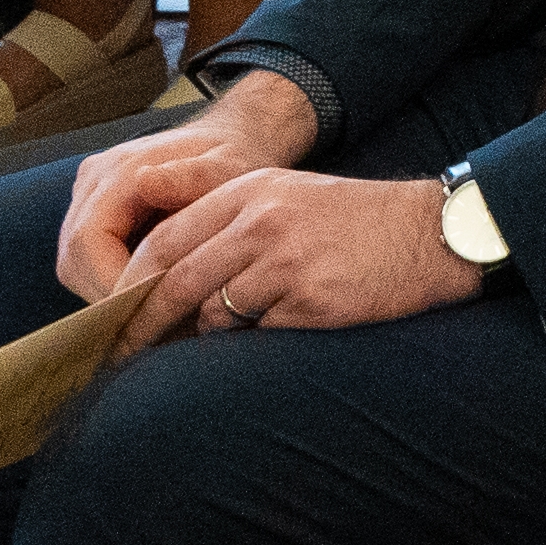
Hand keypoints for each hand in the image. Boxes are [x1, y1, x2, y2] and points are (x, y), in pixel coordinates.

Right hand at [56, 72, 320, 298]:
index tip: (155, 315)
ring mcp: (88, 200)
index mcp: (116, 169)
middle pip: (74, 262)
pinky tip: (153, 301)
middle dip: (113, 301)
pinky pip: (90, 264)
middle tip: (158, 331)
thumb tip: (146, 184)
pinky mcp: (97, 215)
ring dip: (113, 298)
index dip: (114, 287)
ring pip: (77, 269)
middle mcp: (91, 183)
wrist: (236, 139)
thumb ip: (195, 178)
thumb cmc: (237, 157)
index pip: (88, 242)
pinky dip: (117, 286)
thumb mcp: (229, 167)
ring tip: (159, 320)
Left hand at [113, 167, 478, 346]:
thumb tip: (168, 278)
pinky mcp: (309, 297)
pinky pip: (255, 332)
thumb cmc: (356, 223)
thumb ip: (230, 224)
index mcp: (249, 191)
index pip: (165, 239)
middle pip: (174, 278)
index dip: (130, 282)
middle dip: (140, 322)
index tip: (113, 314)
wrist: (432, 234)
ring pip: (210, 311)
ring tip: (206, 346)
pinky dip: (253, 339)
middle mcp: (260, 220)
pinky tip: (278, 330)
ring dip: (203, 334)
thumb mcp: (288, 198)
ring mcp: (284, 259)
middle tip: (120, 354)